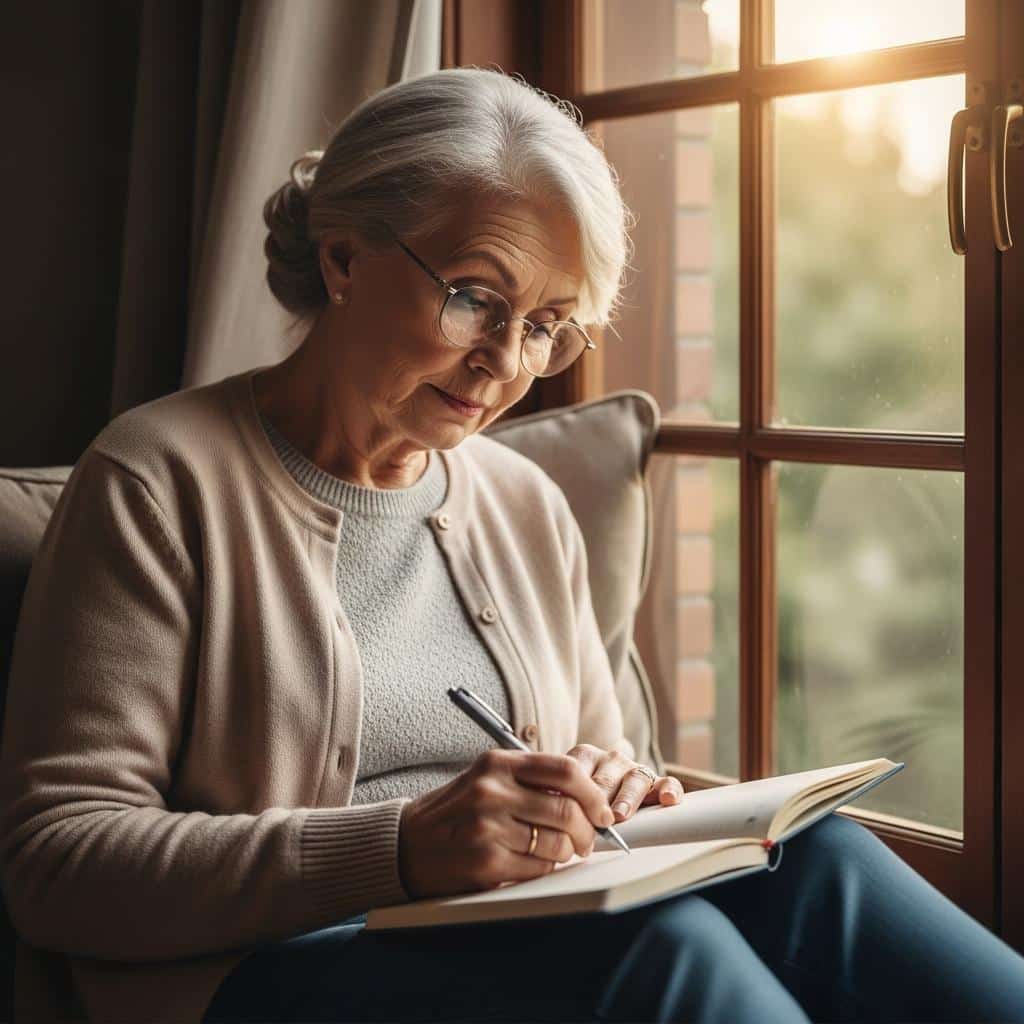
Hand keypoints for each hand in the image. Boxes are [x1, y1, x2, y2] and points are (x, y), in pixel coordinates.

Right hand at [398, 749, 616, 899]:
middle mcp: (492, 792)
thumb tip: (587, 794)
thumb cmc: (455, 811)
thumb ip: (530, 779)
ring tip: (561, 851)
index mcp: (497, 764)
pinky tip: (535, 863)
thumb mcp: (487, 779)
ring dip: (569, 851)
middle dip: (589, 829)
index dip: (593, 792)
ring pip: (558, 842)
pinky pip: (539, 868)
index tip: (602, 809)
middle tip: (589, 838)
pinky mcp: (486, 863)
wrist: (406, 844)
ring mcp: (488, 828)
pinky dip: (546, 868)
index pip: (564, 769)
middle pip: (567, 808)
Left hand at [565, 744, 684, 823]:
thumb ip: (564, 801)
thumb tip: (555, 821)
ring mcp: (634, 769)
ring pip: (635, 779)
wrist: (606, 795)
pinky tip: (667, 799)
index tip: (568, 807)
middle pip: (605, 779)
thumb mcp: (569, 794)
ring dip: (626, 798)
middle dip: (599, 798)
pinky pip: (667, 782)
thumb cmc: (583, 801)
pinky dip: (669, 790)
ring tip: (620, 815)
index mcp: (585, 757)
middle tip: (594, 817)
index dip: (573, 791)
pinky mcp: (657, 782)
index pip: (578, 770)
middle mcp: (610, 760)